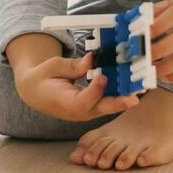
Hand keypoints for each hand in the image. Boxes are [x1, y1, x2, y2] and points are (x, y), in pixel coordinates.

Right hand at [14, 53, 140, 121]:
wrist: (34, 92)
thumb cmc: (42, 78)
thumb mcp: (52, 66)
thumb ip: (72, 65)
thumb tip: (91, 60)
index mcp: (62, 103)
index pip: (82, 102)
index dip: (94, 91)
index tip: (103, 76)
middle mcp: (76, 112)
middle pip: (99, 110)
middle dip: (118, 104)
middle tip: (134, 98)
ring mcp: (84, 112)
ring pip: (105, 107)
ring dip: (122, 99)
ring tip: (138, 89)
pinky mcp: (91, 108)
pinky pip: (105, 103)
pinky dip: (117, 94)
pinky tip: (129, 86)